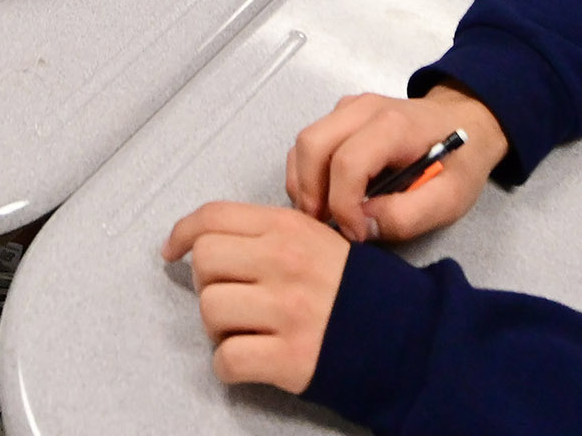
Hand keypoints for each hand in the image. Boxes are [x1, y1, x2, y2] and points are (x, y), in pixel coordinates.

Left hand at [161, 203, 348, 394]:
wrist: (409, 337)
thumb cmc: (359, 290)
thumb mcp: (321, 240)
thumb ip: (272, 233)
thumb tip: (209, 239)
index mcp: (290, 228)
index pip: (213, 216)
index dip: (182, 234)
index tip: (172, 252)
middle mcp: (284, 262)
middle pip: (204, 261)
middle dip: (208, 283)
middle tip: (232, 297)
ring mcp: (286, 310)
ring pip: (209, 309)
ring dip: (218, 327)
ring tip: (246, 330)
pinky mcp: (289, 357)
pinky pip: (227, 360)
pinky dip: (230, 365)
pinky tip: (252, 360)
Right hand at [286, 85, 505, 243]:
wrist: (467, 122)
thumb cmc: (459, 162)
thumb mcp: (449, 199)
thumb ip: (406, 217)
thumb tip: (362, 226)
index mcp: (394, 126)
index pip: (347, 164)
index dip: (343, 206)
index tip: (355, 234)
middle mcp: (364, 109)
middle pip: (312, 145)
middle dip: (309, 192)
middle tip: (323, 226)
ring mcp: (349, 108)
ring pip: (305, 143)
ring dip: (304, 183)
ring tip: (323, 215)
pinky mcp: (342, 114)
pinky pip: (310, 142)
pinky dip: (307, 172)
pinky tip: (326, 196)